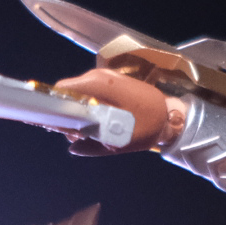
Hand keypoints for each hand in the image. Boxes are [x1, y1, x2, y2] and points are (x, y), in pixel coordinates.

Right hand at [51, 69, 183, 152]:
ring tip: (87, 132)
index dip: (54, 107)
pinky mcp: (111, 82)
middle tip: (76, 135)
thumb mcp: (118, 142)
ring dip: (79, 112)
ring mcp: (105, 77)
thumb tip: (72, 148)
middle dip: (68, 114)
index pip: (62, 90)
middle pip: (69, 92)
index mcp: (98, 85)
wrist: (170, 115)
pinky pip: (90, 93)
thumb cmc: (146, 126)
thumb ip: (92, 146)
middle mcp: (98, 76)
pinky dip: (89, 107)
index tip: (57, 125)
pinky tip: (96, 124)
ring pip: (79, 94)